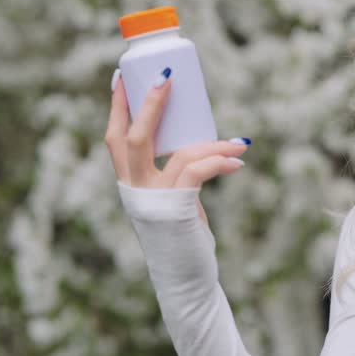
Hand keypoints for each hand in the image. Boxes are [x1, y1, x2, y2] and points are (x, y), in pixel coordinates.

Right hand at [105, 67, 248, 224]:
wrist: (185, 279)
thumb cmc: (182, 236)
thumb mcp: (173, 200)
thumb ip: (176, 175)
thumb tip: (201, 146)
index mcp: (129, 183)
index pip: (115, 138)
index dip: (117, 107)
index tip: (120, 76)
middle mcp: (134, 190)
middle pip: (134, 137)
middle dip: (150, 104)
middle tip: (166, 77)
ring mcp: (153, 200)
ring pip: (180, 153)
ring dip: (214, 143)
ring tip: (239, 142)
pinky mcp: (177, 209)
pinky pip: (199, 172)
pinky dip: (221, 162)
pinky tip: (237, 162)